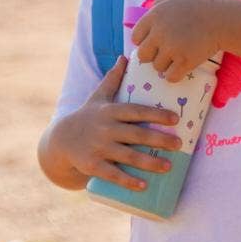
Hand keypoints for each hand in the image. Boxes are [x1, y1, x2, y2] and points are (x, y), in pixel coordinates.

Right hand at [45, 59, 177, 192]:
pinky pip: (113, 174)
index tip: (176, 118)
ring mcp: (99, 148)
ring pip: (128, 156)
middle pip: (136, 135)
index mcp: (110, 112)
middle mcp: (105, 129)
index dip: (156, 114)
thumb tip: (125, 56)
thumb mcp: (98, 97)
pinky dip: (128, 181)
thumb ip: (113, 78)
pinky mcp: (93, 165)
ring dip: (149, 162)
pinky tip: (144, 186)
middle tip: (179, 144)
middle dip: (159, 140)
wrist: (61, 140)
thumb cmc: (87, 117)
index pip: (136, 111)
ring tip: (169, 166)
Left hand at [130, 0, 230, 79]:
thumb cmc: (200, 6)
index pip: (136, 37)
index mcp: (154, 16)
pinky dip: (175, 75)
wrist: (222, 20)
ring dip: (166, 66)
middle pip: (143, 55)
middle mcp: (159, 33)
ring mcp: (172, 49)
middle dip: (152, 56)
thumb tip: (149, 11)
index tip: (154, 43)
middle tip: (164, 54)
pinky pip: (171, 77)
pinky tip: (181, 69)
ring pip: (157, 67)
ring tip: (177, 58)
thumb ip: (159, 3)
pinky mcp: (185, 61)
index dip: (144, 42)